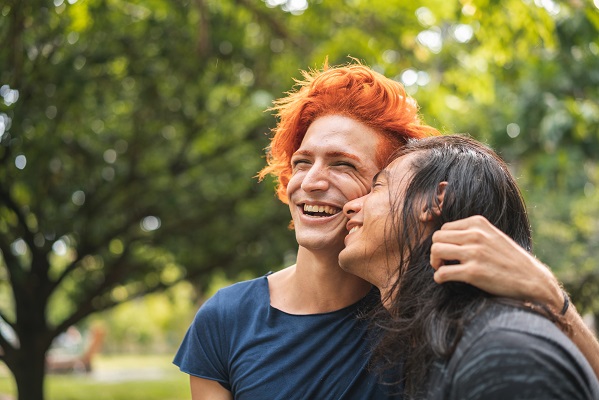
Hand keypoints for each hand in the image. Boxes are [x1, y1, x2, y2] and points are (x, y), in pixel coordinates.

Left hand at [430, 215, 562, 308]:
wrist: (532, 280)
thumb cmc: (510, 260)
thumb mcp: (493, 236)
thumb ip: (473, 232)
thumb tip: (446, 236)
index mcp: (478, 223)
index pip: (445, 228)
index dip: (442, 241)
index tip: (448, 252)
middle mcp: (475, 235)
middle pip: (437, 238)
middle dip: (435, 251)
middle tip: (442, 262)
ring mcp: (474, 253)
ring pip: (436, 251)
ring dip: (435, 262)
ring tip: (442, 269)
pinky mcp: (473, 272)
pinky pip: (442, 272)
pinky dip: (439, 277)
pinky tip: (444, 280)